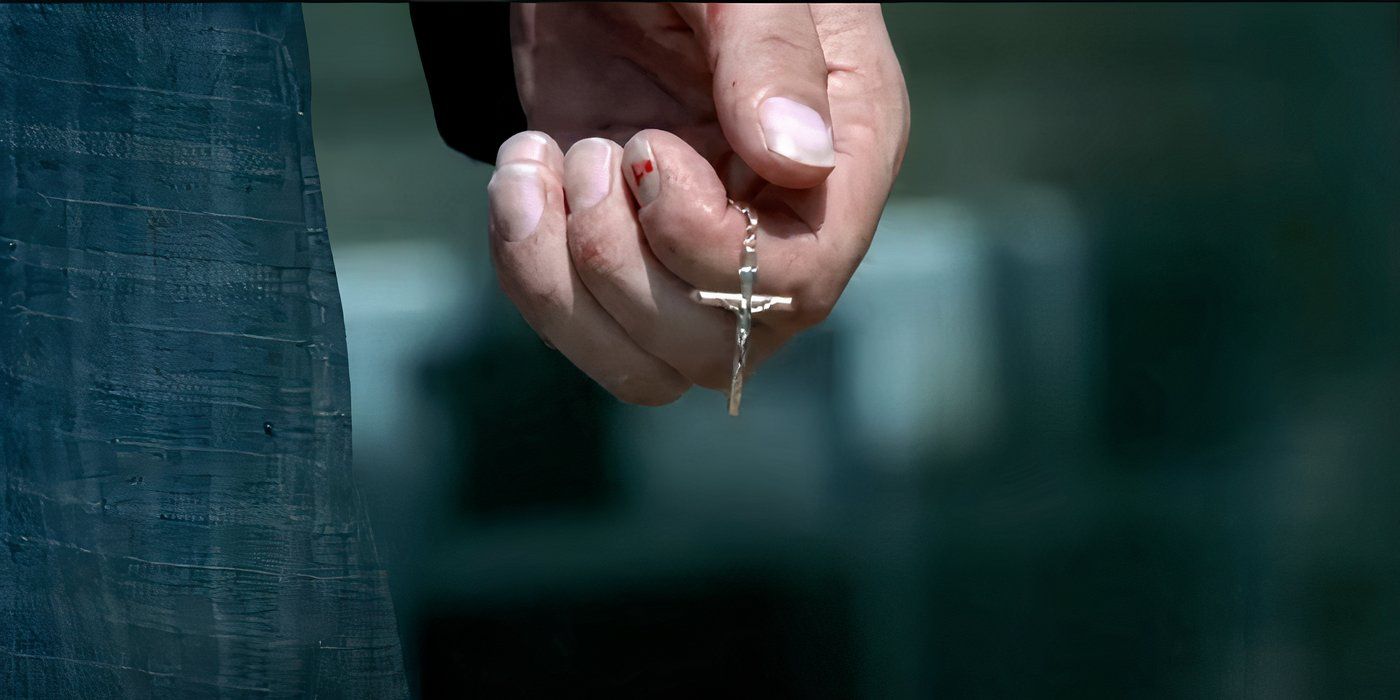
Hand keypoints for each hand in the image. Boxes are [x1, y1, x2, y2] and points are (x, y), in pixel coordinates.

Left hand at [487, 4, 908, 404]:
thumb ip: (773, 55)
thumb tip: (803, 160)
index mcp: (841, 159)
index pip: (802, 281)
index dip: (711, 249)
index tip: (649, 151)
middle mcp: (775, 222)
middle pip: (718, 345)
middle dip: (625, 267)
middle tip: (597, 153)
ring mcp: (690, 246)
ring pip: (646, 364)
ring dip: (569, 280)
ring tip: (549, 161)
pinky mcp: (614, 247)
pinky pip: (577, 326)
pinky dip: (527, 265)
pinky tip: (525, 172)